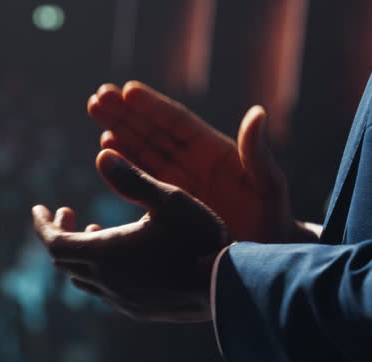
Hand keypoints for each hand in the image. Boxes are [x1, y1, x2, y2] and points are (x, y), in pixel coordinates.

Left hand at [32, 149, 230, 322]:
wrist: (229, 290)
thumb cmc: (201, 240)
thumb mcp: (169, 200)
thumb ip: (133, 179)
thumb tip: (101, 155)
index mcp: (106, 253)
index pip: (54, 243)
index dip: (42, 225)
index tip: (39, 208)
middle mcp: (107, 281)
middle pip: (64, 261)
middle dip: (59, 235)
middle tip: (66, 213)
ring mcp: (122, 300)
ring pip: (84, 279)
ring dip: (80, 254)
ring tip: (93, 230)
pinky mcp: (138, 311)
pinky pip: (106, 292)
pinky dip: (100, 271)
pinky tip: (121, 258)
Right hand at [88, 81, 313, 242]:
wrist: (266, 260)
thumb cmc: (276, 222)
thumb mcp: (270, 187)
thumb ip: (259, 154)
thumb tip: (258, 112)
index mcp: (216, 154)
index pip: (178, 124)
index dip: (153, 107)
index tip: (127, 91)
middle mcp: (194, 164)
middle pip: (155, 132)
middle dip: (126, 113)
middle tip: (98, 96)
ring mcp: (181, 184)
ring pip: (143, 151)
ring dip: (119, 131)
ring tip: (95, 111)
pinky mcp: (171, 206)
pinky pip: (143, 180)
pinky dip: (123, 164)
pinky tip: (104, 152)